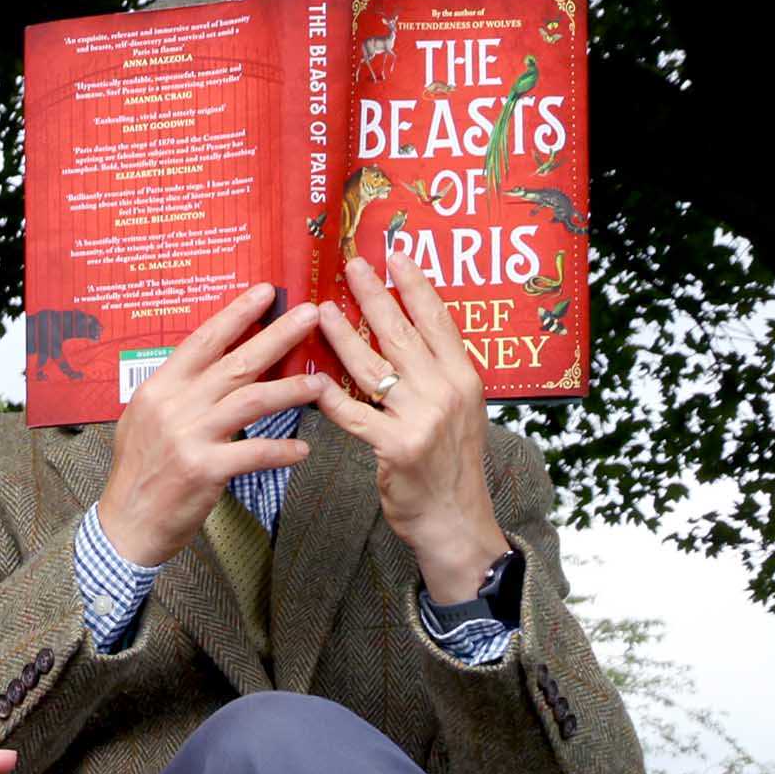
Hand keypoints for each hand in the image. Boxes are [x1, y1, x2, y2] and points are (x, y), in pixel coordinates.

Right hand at [98, 284, 331, 570]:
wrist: (125, 525)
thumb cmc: (140, 473)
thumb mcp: (145, 421)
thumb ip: (177, 393)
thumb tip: (214, 366)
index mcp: (159, 388)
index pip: (203, 340)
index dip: (237, 314)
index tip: (265, 293)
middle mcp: (173, 406)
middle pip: (235, 362)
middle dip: (278, 336)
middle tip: (310, 316)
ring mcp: (188, 436)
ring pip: (252, 400)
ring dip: (292, 390)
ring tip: (321, 384)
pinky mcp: (204, 469)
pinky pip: (254, 453)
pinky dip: (281, 450)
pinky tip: (302, 450)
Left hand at [315, 256, 506, 600]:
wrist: (454, 519)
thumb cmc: (450, 464)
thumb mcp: (459, 412)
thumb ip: (437, 375)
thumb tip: (411, 336)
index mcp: (464, 377)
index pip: (438, 319)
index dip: (416, 285)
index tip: (396, 254)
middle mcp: (446, 391)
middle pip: (403, 333)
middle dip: (374, 296)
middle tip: (351, 265)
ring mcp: (422, 419)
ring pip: (373, 368)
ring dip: (344, 336)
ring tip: (320, 310)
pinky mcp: (395, 447)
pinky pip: (355, 415)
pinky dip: (330, 398)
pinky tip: (310, 381)